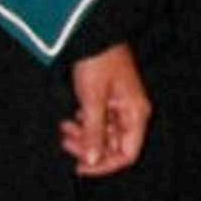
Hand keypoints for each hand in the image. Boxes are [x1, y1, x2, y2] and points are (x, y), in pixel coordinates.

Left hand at [62, 46, 150, 176]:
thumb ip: (94, 132)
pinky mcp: (110, 99)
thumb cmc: (98, 62)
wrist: (94, 33)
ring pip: (105, 135)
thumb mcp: (92, 100)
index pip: (127, 154)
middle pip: (114, 146)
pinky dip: (85, 124)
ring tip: (65, 128)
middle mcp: (132, 113)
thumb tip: (93, 161)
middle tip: (66, 141)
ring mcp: (121, 106)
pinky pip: (100, 121)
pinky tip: (71, 119)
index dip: (104, 165)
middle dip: (90, 148)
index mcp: (136, 114)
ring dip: (85, 136)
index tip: (81, 166)